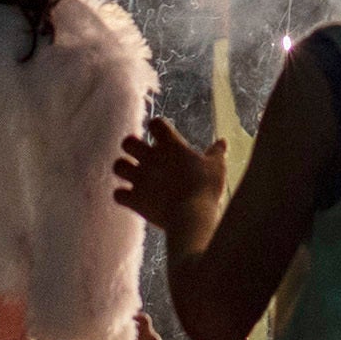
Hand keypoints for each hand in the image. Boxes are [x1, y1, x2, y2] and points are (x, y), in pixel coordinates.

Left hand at [112, 115, 225, 249]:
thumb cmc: (206, 188)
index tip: (163, 137)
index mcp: (170, 145)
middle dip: (132, 147)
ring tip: (133, 176)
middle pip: (128, 141)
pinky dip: (123, 196)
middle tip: (142, 156)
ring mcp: (140, 178)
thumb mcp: (217, 167)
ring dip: (124, 170)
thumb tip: (222, 142)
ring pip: (118, 166)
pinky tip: (132, 199)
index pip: (156, 123)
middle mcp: (151, 158)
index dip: (158, 128)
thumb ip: (216, 152)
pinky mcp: (134, 199)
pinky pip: (118, 194)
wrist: (191, 216)